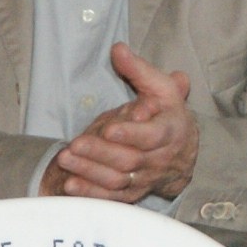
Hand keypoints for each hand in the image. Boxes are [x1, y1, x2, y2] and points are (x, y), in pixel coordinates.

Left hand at [42, 43, 199, 201]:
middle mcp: (159, 158)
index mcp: (170, 130)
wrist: (181, 152)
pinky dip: (91, 194)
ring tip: (65, 160)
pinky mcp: (132, 192)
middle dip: (100, 153)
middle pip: (129, 159)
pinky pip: (112, 198)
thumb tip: (118, 48)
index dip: (132, 134)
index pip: (153, 135)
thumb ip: (139, 70)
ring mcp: (145, 177)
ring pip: (117, 180)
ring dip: (89, 172)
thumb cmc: (166, 114)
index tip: (110, 129)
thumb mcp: (161, 89)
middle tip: (74, 144)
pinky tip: (69, 186)